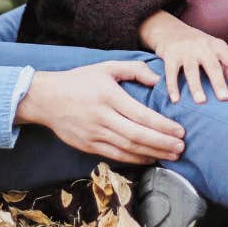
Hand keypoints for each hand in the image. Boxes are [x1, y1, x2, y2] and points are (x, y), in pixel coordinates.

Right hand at [15, 61, 186, 164]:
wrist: (46, 99)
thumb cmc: (79, 80)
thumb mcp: (106, 67)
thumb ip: (134, 69)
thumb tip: (158, 80)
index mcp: (108, 96)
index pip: (141, 115)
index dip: (163, 126)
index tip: (180, 131)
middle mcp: (102, 117)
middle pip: (137, 136)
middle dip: (163, 144)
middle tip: (182, 148)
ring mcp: (94, 134)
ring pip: (128, 149)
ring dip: (152, 154)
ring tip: (172, 155)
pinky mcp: (87, 146)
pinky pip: (116, 155)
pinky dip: (135, 159)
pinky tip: (150, 158)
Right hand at [138, 11, 227, 103]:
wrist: (170, 30)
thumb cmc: (198, 46)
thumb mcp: (215, 49)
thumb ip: (227, 66)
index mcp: (218, 45)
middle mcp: (203, 46)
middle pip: (212, 65)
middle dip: (218, 82)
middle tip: (224, 98)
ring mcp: (186, 50)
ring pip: (192, 70)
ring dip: (196, 86)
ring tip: (201, 101)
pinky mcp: (171, 54)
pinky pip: (172, 72)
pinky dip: (172, 86)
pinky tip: (175, 99)